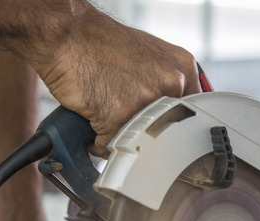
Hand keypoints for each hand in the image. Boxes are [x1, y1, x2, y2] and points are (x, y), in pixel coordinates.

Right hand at [32, 6, 201, 156]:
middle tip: (124, 121)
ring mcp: (146, 102)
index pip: (192, 114)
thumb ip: (165, 84)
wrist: (67, 35)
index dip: (171, 127)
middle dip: (143, 134)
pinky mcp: (118, 117)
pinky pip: (110, 146)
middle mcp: (170, 83)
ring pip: (138, 141)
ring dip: (120, 137)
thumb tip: (170, 115)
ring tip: (105, 115)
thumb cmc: (101, 45)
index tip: (160, 133)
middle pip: (166, 132)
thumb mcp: (149, 57)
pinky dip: (97, 141)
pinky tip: (91, 119)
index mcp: (182, 69)